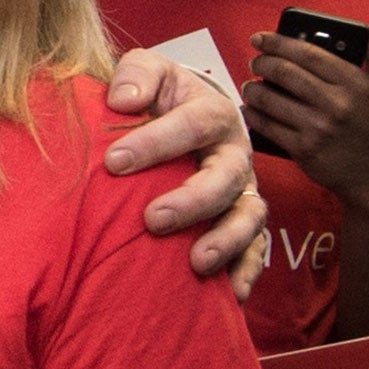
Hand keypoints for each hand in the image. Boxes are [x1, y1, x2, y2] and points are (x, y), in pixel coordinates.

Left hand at [104, 48, 264, 294]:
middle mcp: (234, 154)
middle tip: (154, 219)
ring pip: (248, 217)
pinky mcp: (244, 225)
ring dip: (226, 240)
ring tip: (197, 262)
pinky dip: (246, 272)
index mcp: (212, 112)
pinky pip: (255, 252)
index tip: (114, 161)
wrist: (180, 116)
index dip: (155, 142)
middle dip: (193, 200)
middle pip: (226, 177)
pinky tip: (230, 295)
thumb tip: (124, 101)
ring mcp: (242, 192)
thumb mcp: (149, 72)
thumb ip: (137, 75)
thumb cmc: (159, 97)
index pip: (191, 124)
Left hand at [244, 19, 368, 214]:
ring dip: (253, 88)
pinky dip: (254, 114)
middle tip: (255, 60)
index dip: (279, 42)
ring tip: (249, 84)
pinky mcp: (303, 149)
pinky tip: (249, 108)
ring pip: (271, 99)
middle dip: (262, 63)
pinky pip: (268, 126)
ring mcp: (318, 128)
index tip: (260, 38)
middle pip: (285, 73)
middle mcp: (336, 104)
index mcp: (356, 84)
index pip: (309, 54)